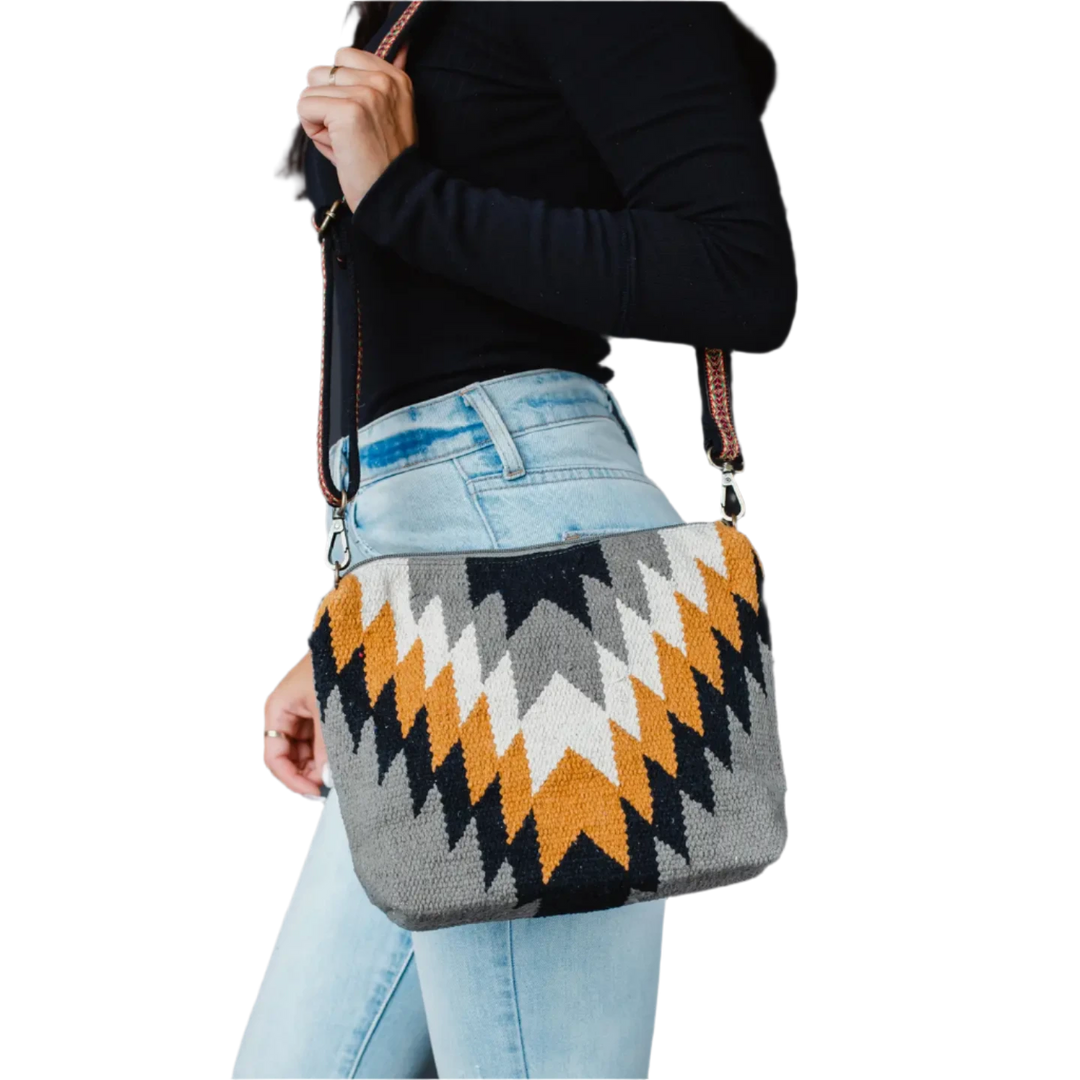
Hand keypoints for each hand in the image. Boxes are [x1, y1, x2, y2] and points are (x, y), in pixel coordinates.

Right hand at [261, 650, 327, 799]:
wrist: (358, 640)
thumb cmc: (336, 666)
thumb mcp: (329, 709)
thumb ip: (326, 746)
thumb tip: (326, 778)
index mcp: (278, 709)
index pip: (274, 756)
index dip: (290, 778)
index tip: (313, 792)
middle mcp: (286, 713)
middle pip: (287, 756)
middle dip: (306, 773)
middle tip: (329, 788)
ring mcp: (302, 713)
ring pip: (303, 751)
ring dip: (318, 765)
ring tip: (338, 775)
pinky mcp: (318, 713)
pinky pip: (317, 740)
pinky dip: (327, 752)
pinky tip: (341, 760)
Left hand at [296, 42, 416, 211]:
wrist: (397, 196)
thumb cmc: (386, 163)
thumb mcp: (390, 113)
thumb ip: (378, 82)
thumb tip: (402, 47)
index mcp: (395, 77)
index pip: (344, 56)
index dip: (338, 88)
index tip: (356, 117)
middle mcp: (382, 80)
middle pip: (322, 72)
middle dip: (325, 104)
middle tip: (349, 134)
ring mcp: (365, 93)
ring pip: (310, 89)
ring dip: (318, 118)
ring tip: (343, 141)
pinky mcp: (347, 111)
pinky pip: (304, 107)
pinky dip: (313, 131)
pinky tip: (337, 147)